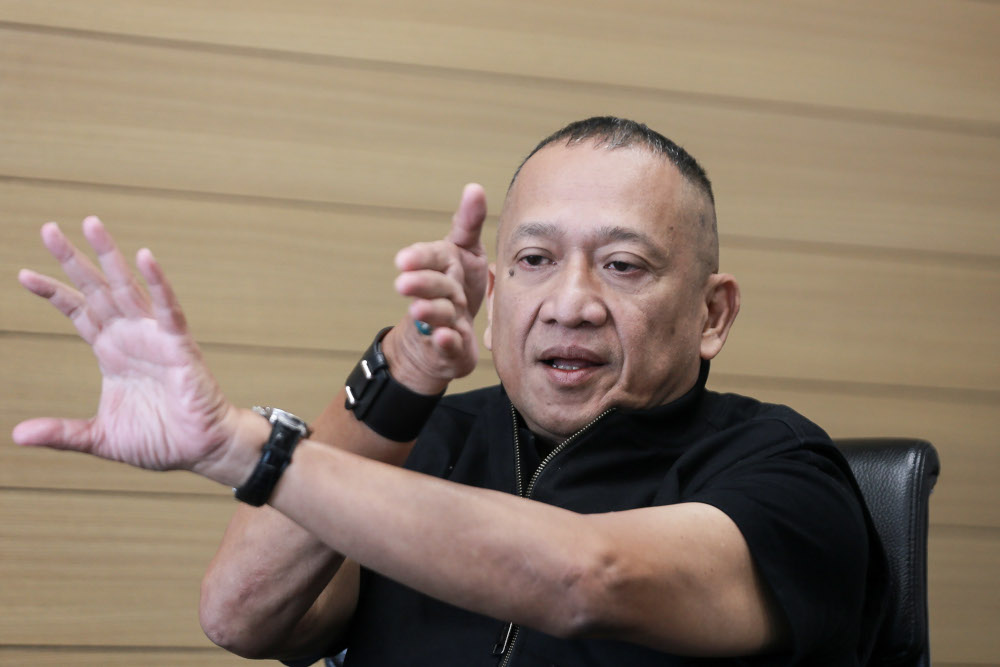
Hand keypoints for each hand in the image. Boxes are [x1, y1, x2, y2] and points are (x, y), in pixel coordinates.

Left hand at [12, 217, 240, 474]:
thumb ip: (63, 433)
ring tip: (91, 225)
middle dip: (72, 260)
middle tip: (48, 229)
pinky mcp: (180, 345)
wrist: (200, 451)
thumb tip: (17, 435)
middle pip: (96, 290)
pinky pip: (167, 309)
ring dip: (110, 257)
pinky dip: (158, 283)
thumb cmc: (159, 440)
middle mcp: (130, 337)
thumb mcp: (100, 437)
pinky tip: (145, 257)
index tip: (23, 274)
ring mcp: (154, 337)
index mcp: (111, 353)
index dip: (53, 293)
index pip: (78, 313)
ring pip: (127, 288)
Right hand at [386, 184, 488, 393]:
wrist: (441, 340)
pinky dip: (445, 343)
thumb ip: (467, 223)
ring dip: (430, 311)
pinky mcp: (450, 348)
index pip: (430, 257)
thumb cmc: (456, 288)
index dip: (418, 258)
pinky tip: (444, 338)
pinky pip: (449, 346)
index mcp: (443, 266)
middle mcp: (440, 293)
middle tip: (404, 283)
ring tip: (419, 310)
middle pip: (432, 286)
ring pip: (438, 315)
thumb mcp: (464, 252)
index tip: (402, 259)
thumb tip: (473, 187)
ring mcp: (443, 322)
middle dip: (420, 283)